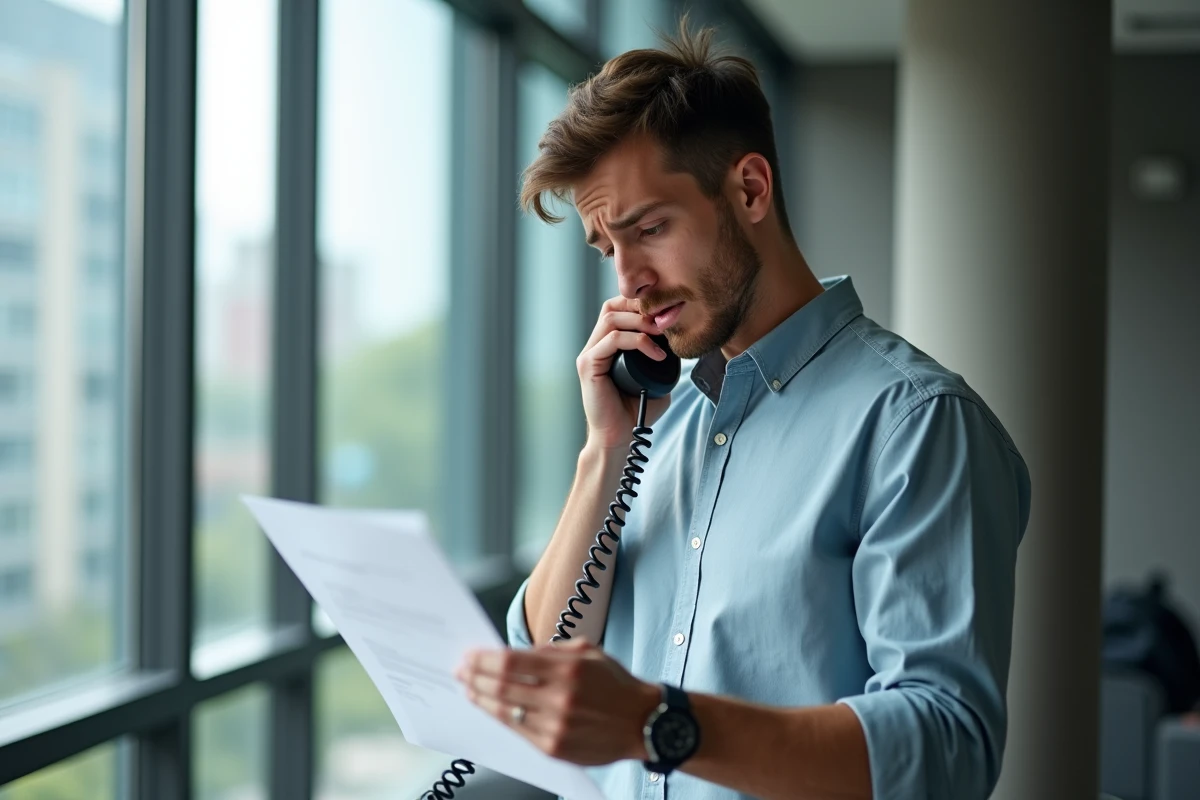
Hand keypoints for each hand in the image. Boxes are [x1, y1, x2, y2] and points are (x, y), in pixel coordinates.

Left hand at [455, 639, 660, 765]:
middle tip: (461, 670)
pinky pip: (518, 731)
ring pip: (504, 711)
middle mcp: (560, 698)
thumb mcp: (588, 653)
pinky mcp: (554, 748)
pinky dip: (500, 717)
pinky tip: (491, 709)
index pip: (511, 661)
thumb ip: (551, 651)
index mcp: (568, 669)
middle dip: (475, 676)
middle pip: (501, 685)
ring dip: (481, 698)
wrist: (644, 723)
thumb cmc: (615, 685)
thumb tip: (515, 653)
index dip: (484, 659)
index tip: (470, 655)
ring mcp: (555, 726)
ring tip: (469, 689)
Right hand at [578, 296, 671, 449]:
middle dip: (640, 308)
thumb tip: (679, 345)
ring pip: (611, 319)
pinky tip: (656, 354)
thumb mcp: (654, 380)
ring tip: (662, 335)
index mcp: (606, 346)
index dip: (639, 305)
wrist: (619, 437)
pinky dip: (637, 342)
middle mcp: (595, 346)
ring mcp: (589, 354)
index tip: (664, 314)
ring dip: (641, 322)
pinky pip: (612, 340)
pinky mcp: (588, 365)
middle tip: (664, 321)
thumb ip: (662, 362)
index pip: (618, 310)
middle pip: (612, 307)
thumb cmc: (634, 411)